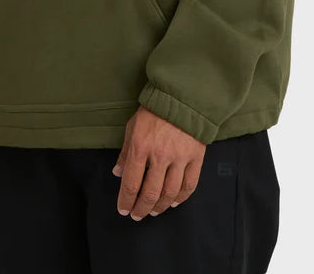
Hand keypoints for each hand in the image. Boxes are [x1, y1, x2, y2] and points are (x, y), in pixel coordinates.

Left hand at [111, 105, 205, 219]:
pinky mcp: (195, 157)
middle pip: (150, 193)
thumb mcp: (133, 126)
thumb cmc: (154, 111)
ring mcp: (179, 157)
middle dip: (142, 208)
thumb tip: (118, 173)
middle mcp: (159, 155)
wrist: (182, 97)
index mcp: (140, 146)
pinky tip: (173, 202)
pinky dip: (181, 198)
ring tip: (154, 211)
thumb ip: (125, 151)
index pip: (130, 183)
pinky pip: (189, 185)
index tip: (124, 210)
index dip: (126, 200)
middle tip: (137, 215)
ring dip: (160, 207)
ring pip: (169, 193)